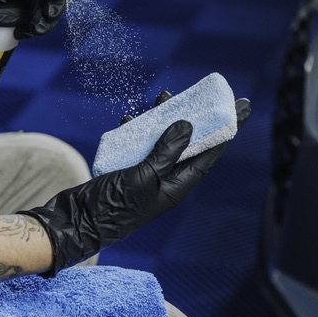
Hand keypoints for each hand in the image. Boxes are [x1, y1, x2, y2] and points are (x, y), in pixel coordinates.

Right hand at [19, 98, 251, 275]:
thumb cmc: (112, 207)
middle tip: (204, 93)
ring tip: (164, 96)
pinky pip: (138, 146)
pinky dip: (137, 131)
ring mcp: (145, 175)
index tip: (242, 107)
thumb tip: (188, 126)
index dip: (227, 129)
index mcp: (177, 186)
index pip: (210, 153)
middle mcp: (165, 180)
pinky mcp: (126, 171)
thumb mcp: (143, 177)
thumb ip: (166, 152)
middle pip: (188, 143)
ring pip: (162, 141)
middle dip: (195, 118)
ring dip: (163, 119)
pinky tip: (132, 119)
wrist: (75, 223)